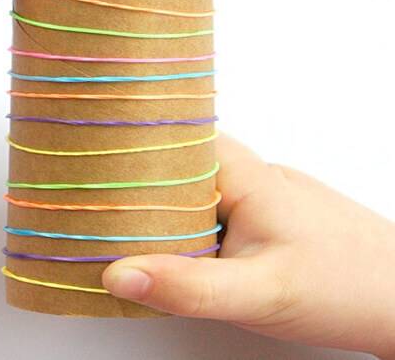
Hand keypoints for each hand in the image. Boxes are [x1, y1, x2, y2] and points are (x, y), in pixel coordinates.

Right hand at [102, 133, 394, 357]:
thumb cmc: (344, 286)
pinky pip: (205, 204)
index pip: (172, 136)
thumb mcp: (257, 293)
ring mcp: (251, 192)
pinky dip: (178, 217)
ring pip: (188, 185)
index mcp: (242, 172)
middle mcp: (245, 172)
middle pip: (173, 161)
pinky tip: (164, 239)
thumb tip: (119, 273)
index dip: (128, 138)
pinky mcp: (256, 213)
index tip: (87, 148)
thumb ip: (188, 286)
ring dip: (155, 200)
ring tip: (113, 217)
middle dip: (131, 175)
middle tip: (85, 190)